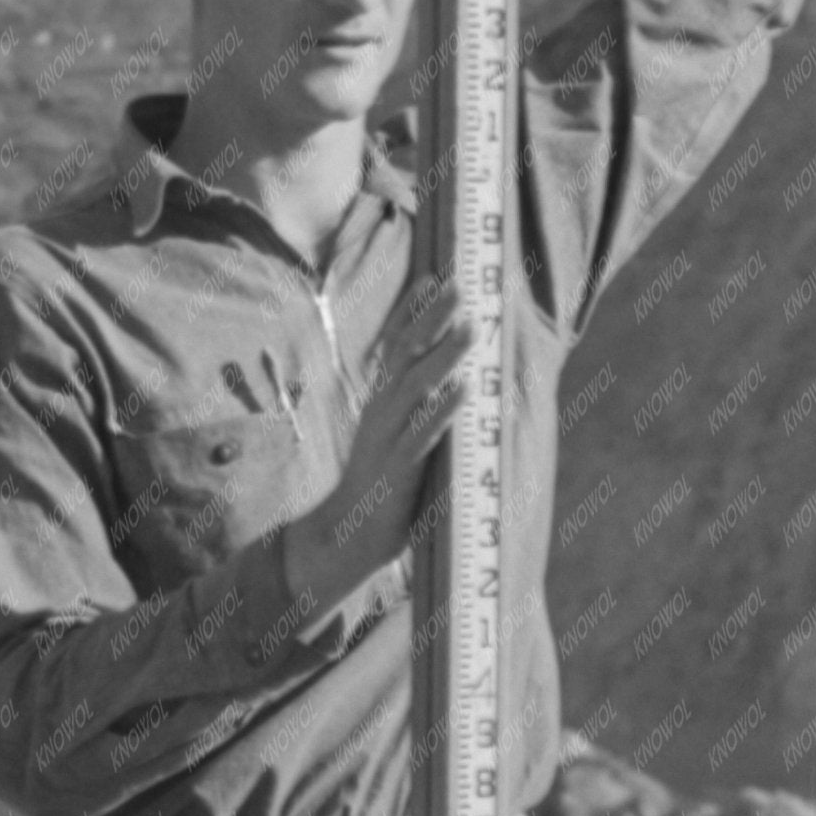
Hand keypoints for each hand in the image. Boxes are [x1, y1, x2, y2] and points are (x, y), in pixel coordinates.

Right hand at [289, 274, 471, 613]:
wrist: (344, 539)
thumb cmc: (380, 487)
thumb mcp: (397, 439)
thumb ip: (416, 410)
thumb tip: (447, 379)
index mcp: (381, 403)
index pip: (395, 347)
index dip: (412, 312)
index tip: (433, 277)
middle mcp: (380, 413)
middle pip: (405, 355)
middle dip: (431, 318)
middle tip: (459, 286)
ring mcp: (387, 440)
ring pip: (415, 389)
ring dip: (444, 356)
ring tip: (471, 328)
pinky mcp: (398, 472)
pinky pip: (423, 435)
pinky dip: (443, 411)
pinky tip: (465, 391)